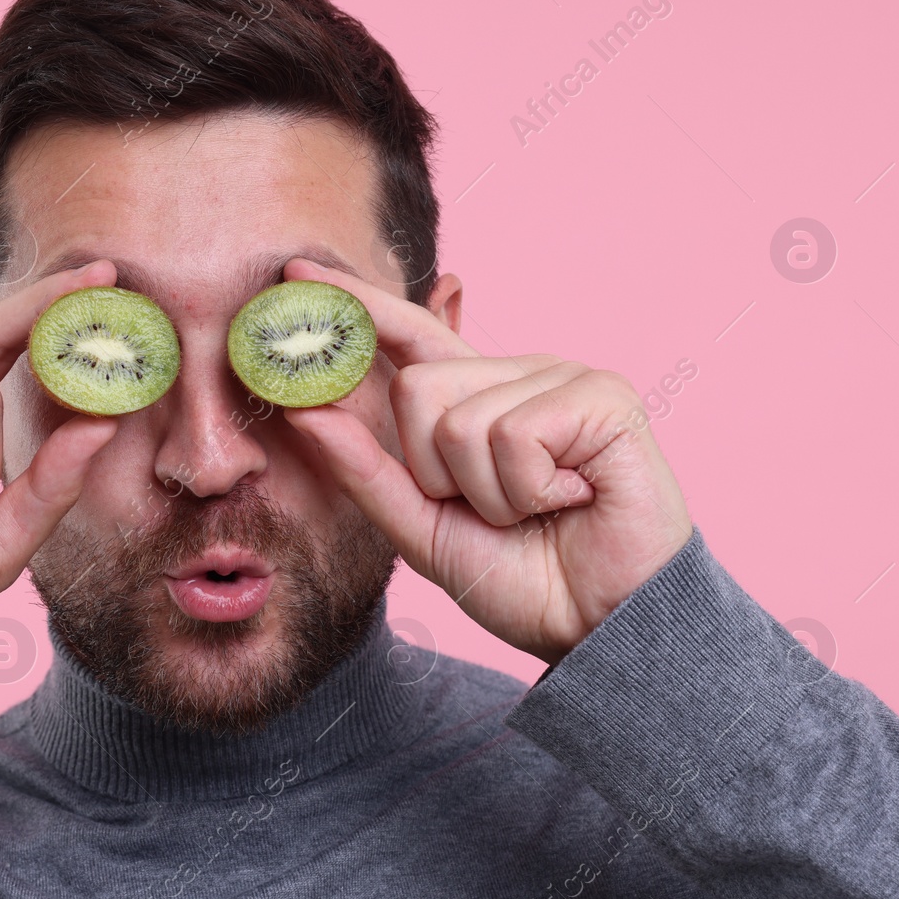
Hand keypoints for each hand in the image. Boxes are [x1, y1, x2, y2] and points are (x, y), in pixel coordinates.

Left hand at [282, 259, 692, 663]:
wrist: (600, 628)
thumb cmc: (523, 579)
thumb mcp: (422, 529)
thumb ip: (364, 470)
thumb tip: (302, 410)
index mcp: (478, 398)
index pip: (408, 339)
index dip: (357, 307)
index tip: (296, 269)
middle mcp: (519, 375)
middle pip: (415, 388)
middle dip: (438, 473)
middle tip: (497, 510)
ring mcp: (563, 378)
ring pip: (460, 420)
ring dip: (487, 494)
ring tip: (540, 510)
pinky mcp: (603, 395)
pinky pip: (513, 434)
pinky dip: (528, 490)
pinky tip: (573, 498)